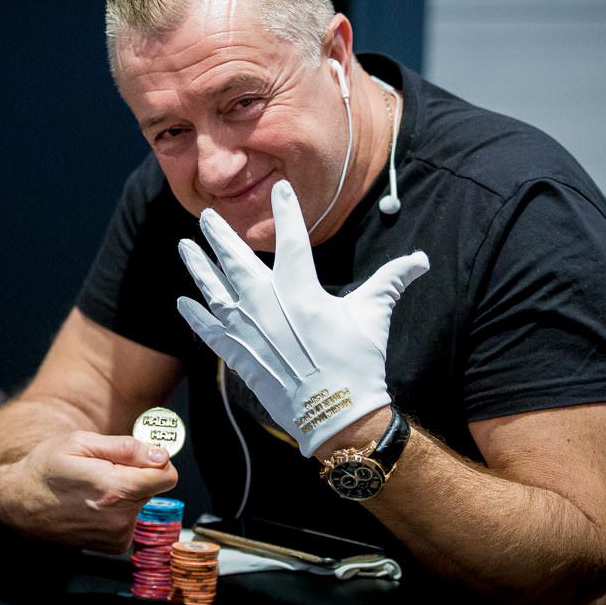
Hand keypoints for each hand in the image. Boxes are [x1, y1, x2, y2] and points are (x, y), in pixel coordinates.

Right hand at [0, 431, 177, 551]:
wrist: (19, 501)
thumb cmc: (47, 466)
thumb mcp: (82, 442)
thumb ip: (127, 449)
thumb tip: (162, 455)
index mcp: (115, 489)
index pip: (167, 476)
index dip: (155, 460)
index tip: (136, 455)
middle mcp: (119, 518)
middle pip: (154, 489)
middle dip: (137, 474)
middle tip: (105, 467)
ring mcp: (115, 536)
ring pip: (142, 503)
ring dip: (126, 492)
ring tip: (94, 485)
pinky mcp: (112, 546)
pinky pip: (131, 520)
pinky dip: (119, 510)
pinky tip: (93, 503)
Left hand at [177, 179, 428, 456]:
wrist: (336, 414)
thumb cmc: (358, 362)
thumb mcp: (375, 314)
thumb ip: (392, 281)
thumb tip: (421, 260)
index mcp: (301, 289)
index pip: (291, 240)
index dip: (286, 212)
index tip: (278, 190)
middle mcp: (267, 304)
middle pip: (236, 261)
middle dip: (220, 236)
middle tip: (206, 217)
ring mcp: (249, 330)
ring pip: (215, 291)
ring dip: (199, 268)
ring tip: (185, 247)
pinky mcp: (239, 356)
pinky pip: (210, 331)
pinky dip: (196, 316)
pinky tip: (184, 302)